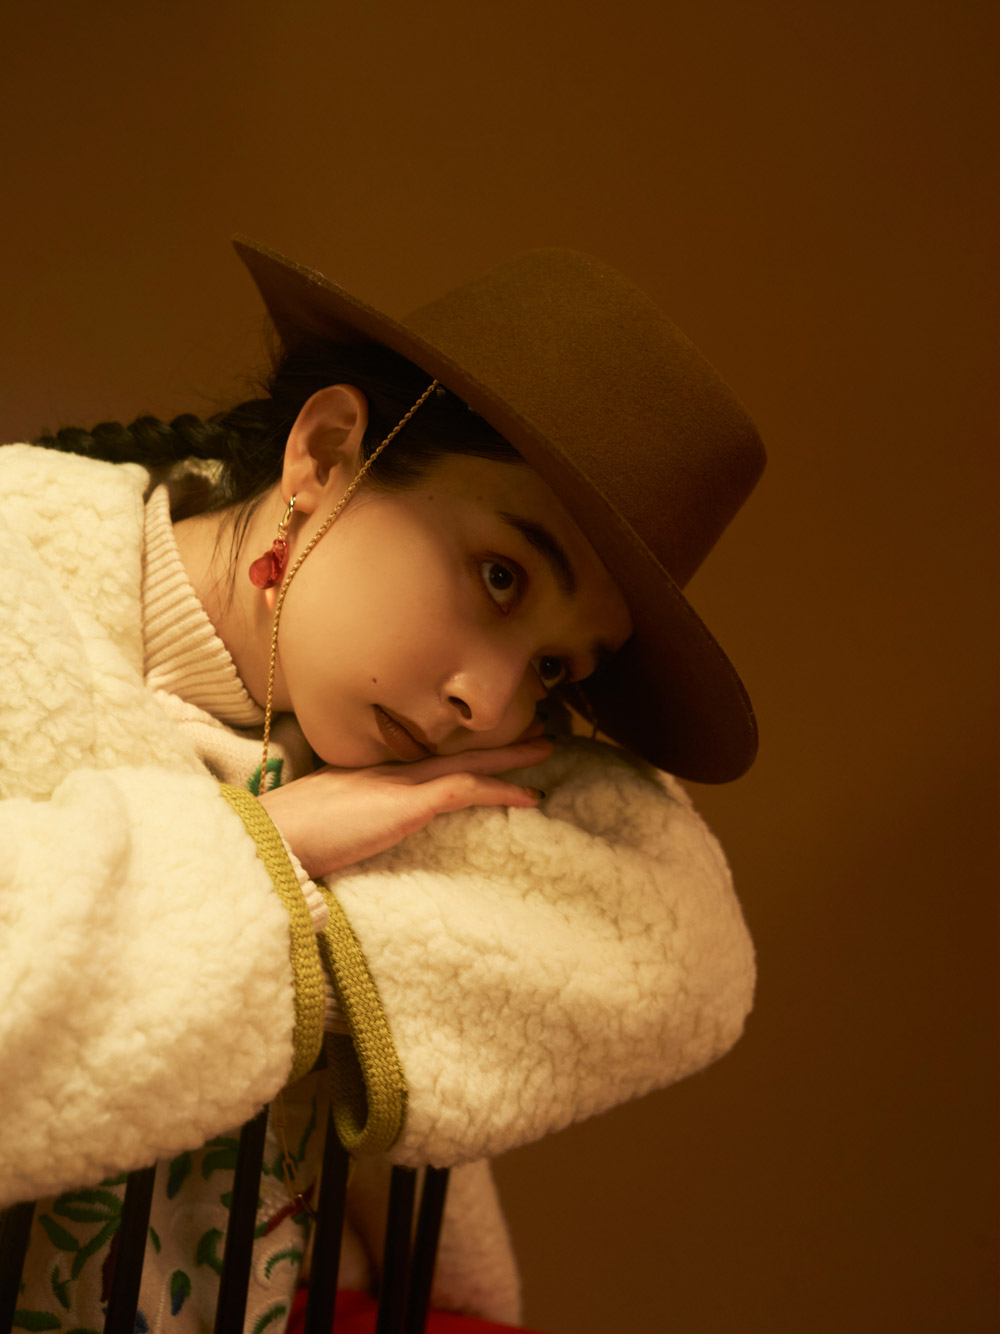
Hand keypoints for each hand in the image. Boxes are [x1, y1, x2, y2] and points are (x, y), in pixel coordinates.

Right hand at [258, 737, 552, 879]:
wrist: (266, 840)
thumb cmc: (280, 844)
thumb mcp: (314, 830)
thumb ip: (336, 829)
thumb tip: (342, 846)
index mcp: (362, 778)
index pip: (417, 761)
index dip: (450, 754)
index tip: (473, 751)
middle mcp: (384, 772)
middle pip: (449, 752)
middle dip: (491, 743)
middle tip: (531, 730)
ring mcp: (398, 784)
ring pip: (466, 763)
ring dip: (508, 758)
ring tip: (544, 751)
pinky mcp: (408, 804)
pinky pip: (466, 791)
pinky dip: (501, 789)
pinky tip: (530, 796)